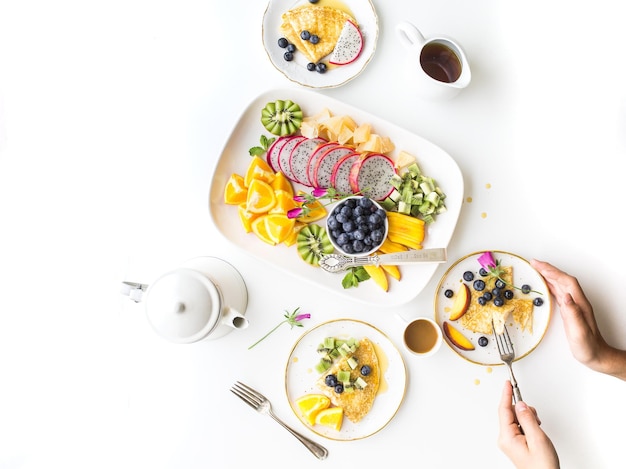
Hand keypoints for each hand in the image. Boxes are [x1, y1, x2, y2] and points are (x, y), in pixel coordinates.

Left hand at [497, 381, 558, 468]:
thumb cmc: (543, 466)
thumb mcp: (537, 439)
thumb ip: (527, 419)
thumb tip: (520, 404)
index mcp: (507, 437)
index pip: (504, 410)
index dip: (506, 395)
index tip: (507, 383)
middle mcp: (505, 439)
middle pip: (510, 413)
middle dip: (523, 411)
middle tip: (536, 419)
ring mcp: (510, 441)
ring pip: (516, 419)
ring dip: (527, 418)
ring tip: (538, 429)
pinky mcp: (515, 443)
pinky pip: (519, 426)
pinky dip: (528, 424)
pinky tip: (535, 431)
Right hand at [531, 259, 625, 379]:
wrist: (596, 355)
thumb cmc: (588, 346)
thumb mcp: (580, 332)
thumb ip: (573, 314)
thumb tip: (566, 296)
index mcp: (579, 304)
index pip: (566, 282)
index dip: (552, 272)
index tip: (539, 265)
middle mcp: (577, 302)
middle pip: (562, 279)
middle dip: (548, 269)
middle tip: (533, 263)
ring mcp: (573, 305)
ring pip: (560, 285)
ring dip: (548, 275)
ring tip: (535, 270)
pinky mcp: (569, 310)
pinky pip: (558, 293)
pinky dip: (549, 286)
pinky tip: (543, 285)